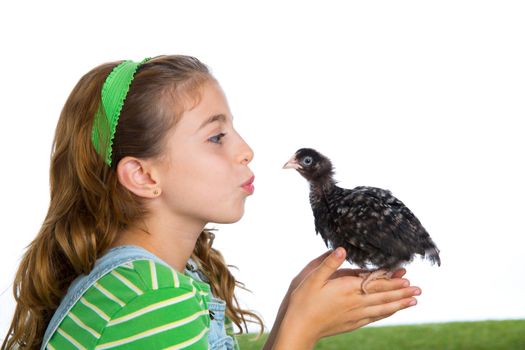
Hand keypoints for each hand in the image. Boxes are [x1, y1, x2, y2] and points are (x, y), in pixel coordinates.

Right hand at [273, 247, 419, 348]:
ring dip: (399, 303)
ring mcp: (355, 314)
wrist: (299, 328)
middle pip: (383, 295)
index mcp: (347, 288)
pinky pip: (375, 317)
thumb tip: (342, 248)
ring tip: (414, 300)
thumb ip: (328, 263)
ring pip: (383, 308)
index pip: (374, 281)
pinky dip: (387, 313)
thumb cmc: (303, 301)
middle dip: (402, 291)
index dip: (391, 278)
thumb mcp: (311, 278)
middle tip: (419, 289)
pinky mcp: (353, 323)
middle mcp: (355, 302)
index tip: (406, 274)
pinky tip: (392, 311)